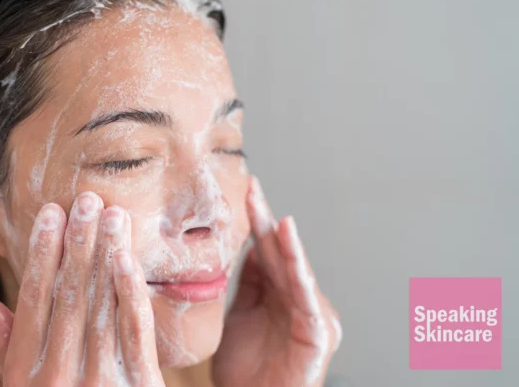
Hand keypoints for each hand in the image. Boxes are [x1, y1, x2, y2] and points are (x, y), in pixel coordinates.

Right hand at [0, 193, 164, 385]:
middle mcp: (57, 375)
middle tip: (87, 201)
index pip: (33, 299)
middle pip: (67, 295)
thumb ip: (7, 351)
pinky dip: (129, 291)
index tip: (52, 214)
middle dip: (78, 242)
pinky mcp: (138, 386)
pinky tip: (126, 257)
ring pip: (100, 305)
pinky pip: (134, 332)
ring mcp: (98, 381)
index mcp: (26, 372)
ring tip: (112, 215)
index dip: (42, 253)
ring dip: (106, 254)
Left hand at [212, 176, 341, 386]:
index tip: (246, 190)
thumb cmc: (247, 373)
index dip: (257, 221)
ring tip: (278, 218)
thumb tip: (248, 247)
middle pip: (281, 254)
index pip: (267, 250)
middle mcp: (298, 300)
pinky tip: (293, 253)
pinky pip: (306, 299)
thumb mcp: (238, 318)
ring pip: (297, 272)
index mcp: (279, 295)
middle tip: (252, 188)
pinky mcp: (317, 334)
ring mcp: (310, 316)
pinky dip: (300, 273)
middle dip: (267, 222)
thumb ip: (247, 285)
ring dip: (287, 244)